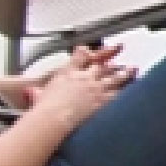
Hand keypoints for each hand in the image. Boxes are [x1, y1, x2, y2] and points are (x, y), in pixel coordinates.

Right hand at [8, 49, 132, 118]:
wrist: (52, 118)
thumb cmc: (43, 109)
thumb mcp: (37, 95)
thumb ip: (36, 91)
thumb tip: (29, 90)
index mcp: (68, 74)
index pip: (79, 57)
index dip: (87, 51)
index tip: (91, 48)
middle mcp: (84, 78)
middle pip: (101, 65)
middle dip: (111, 58)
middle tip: (120, 51)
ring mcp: (96, 88)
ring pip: (115, 77)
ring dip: (125, 72)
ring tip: (133, 68)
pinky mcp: (104, 100)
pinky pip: (120, 93)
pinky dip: (128, 89)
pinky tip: (136, 88)